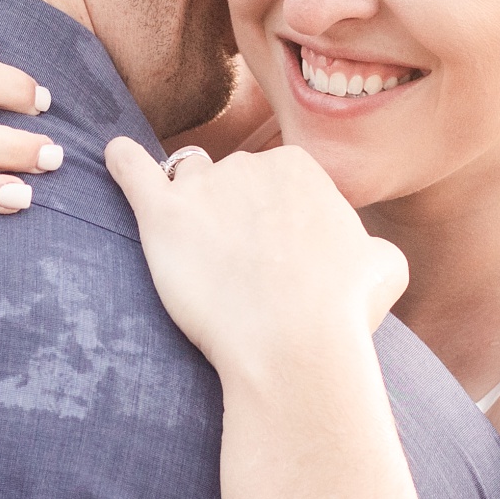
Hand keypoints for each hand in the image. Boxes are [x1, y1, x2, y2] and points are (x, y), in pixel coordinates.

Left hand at [104, 139, 407, 384]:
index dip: (274, 222)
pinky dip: (122, 161)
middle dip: (232, 215)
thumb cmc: (342, 312)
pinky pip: (132, 168)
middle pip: (229, 179)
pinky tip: (115, 155)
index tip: (277, 261)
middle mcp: (250, 164)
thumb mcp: (384, 267)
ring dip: (189, 202)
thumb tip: (363, 251)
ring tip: (193, 246)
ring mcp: (203, 187)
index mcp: (301, 168)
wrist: (294, 343)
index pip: (275, 180)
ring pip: (187, 179)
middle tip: (241, 271)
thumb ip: (367, 246)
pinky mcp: (162, 215)